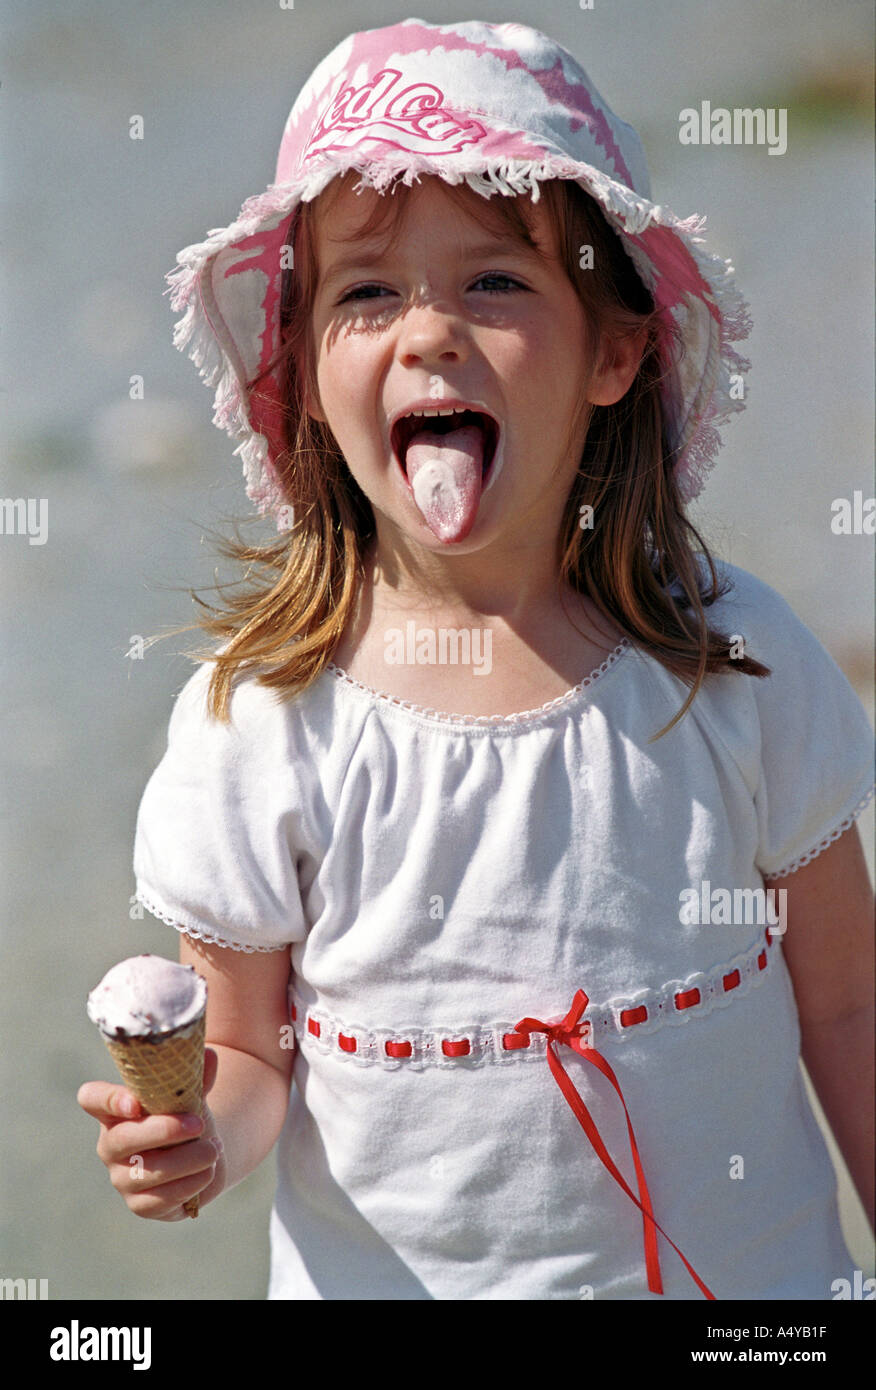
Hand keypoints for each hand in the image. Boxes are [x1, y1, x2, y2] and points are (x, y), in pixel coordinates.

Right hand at [77, 1048, 226, 1220]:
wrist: (203, 1157)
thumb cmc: (188, 1117)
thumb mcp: (192, 1095)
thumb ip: (198, 1077)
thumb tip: (209, 1055)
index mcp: (115, 1109)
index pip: (92, 1098)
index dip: (108, 1100)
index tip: (135, 1102)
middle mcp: (111, 1144)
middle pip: (122, 1139)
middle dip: (163, 1131)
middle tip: (198, 1123)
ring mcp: (121, 1177)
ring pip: (147, 1171)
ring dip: (188, 1159)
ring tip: (213, 1149)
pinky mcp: (140, 1205)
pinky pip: (161, 1199)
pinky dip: (191, 1184)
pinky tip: (208, 1170)